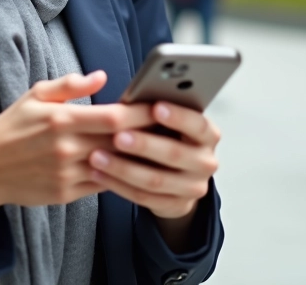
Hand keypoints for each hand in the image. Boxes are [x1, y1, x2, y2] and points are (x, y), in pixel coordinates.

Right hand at [0, 71, 153, 227]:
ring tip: (163, 148)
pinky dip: (121, 176)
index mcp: (62, 120)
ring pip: (116, 167)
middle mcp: (67, 148)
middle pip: (121, 142)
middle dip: (149, 134)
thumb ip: (70, 85)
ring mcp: (67, 174)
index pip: (114, 117)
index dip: (142, 112)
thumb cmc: (11, 126)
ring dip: (140, 159)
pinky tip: (137, 167)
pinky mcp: (66, 194)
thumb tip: (102, 76)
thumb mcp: (35, 96)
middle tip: (173, 126)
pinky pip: (103, 185)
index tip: (161, 105)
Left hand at [88, 101, 219, 240]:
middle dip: (144, 145)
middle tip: (118, 136)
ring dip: (123, 168)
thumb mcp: (170, 121)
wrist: (179, 175)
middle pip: (175, 154)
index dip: (178, 117)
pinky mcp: (177, 206)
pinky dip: (119, 185)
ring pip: (156, 180)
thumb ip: (157, 110)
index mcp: (208, 135)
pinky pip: (144, 197)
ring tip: (98, 156)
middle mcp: (206, 162)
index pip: (198, 125)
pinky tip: (99, 174)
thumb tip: (133, 99)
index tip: (155, 107)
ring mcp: (193, 187)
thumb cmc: (168, 136)